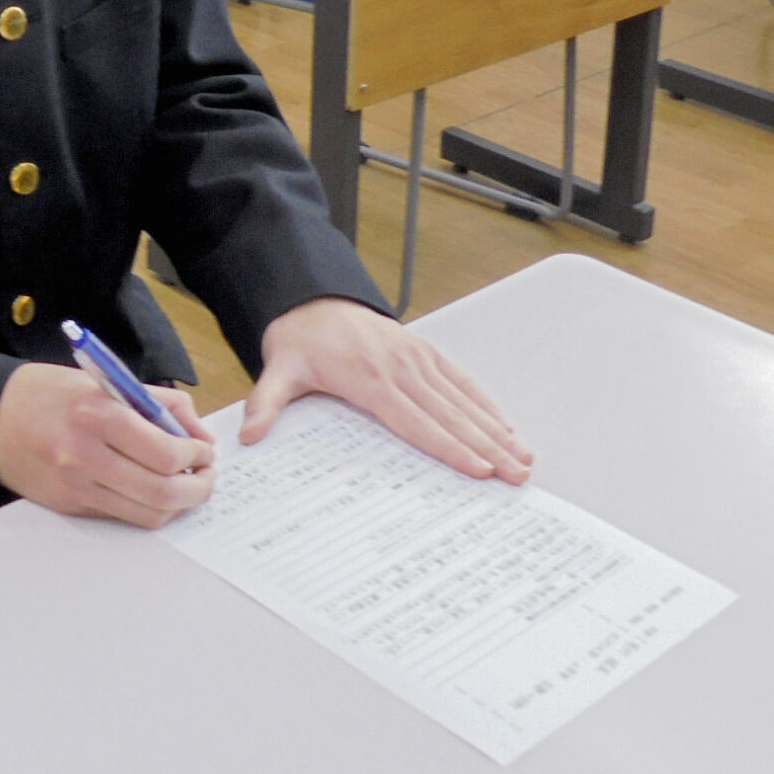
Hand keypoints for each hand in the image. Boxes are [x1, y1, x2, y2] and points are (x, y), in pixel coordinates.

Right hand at [0, 362, 217, 527]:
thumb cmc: (52, 393)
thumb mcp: (106, 381)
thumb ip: (159, 403)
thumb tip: (200, 435)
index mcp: (97, 414)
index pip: (165, 452)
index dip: (196, 456)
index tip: (205, 451)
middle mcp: (85, 454)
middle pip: (162, 491)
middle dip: (197, 488)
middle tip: (207, 476)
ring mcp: (76, 485)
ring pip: (147, 513)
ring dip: (178, 505)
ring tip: (188, 487)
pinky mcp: (70, 505)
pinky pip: (122, 516)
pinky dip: (149, 509)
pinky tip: (156, 492)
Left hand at [244, 297, 531, 483]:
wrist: (311, 297)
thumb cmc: (299, 340)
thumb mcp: (278, 370)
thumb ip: (266, 403)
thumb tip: (249, 435)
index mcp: (367, 378)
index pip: (414, 421)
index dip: (448, 447)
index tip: (477, 469)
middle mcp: (399, 367)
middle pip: (449, 416)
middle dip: (486, 448)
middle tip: (517, 477)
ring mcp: (415, 357)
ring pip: (462, 400)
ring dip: (495, 430)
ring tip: (523, 459)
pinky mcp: (423, 351)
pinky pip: (460, 380)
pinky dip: (485, 404)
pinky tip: (506, 427)